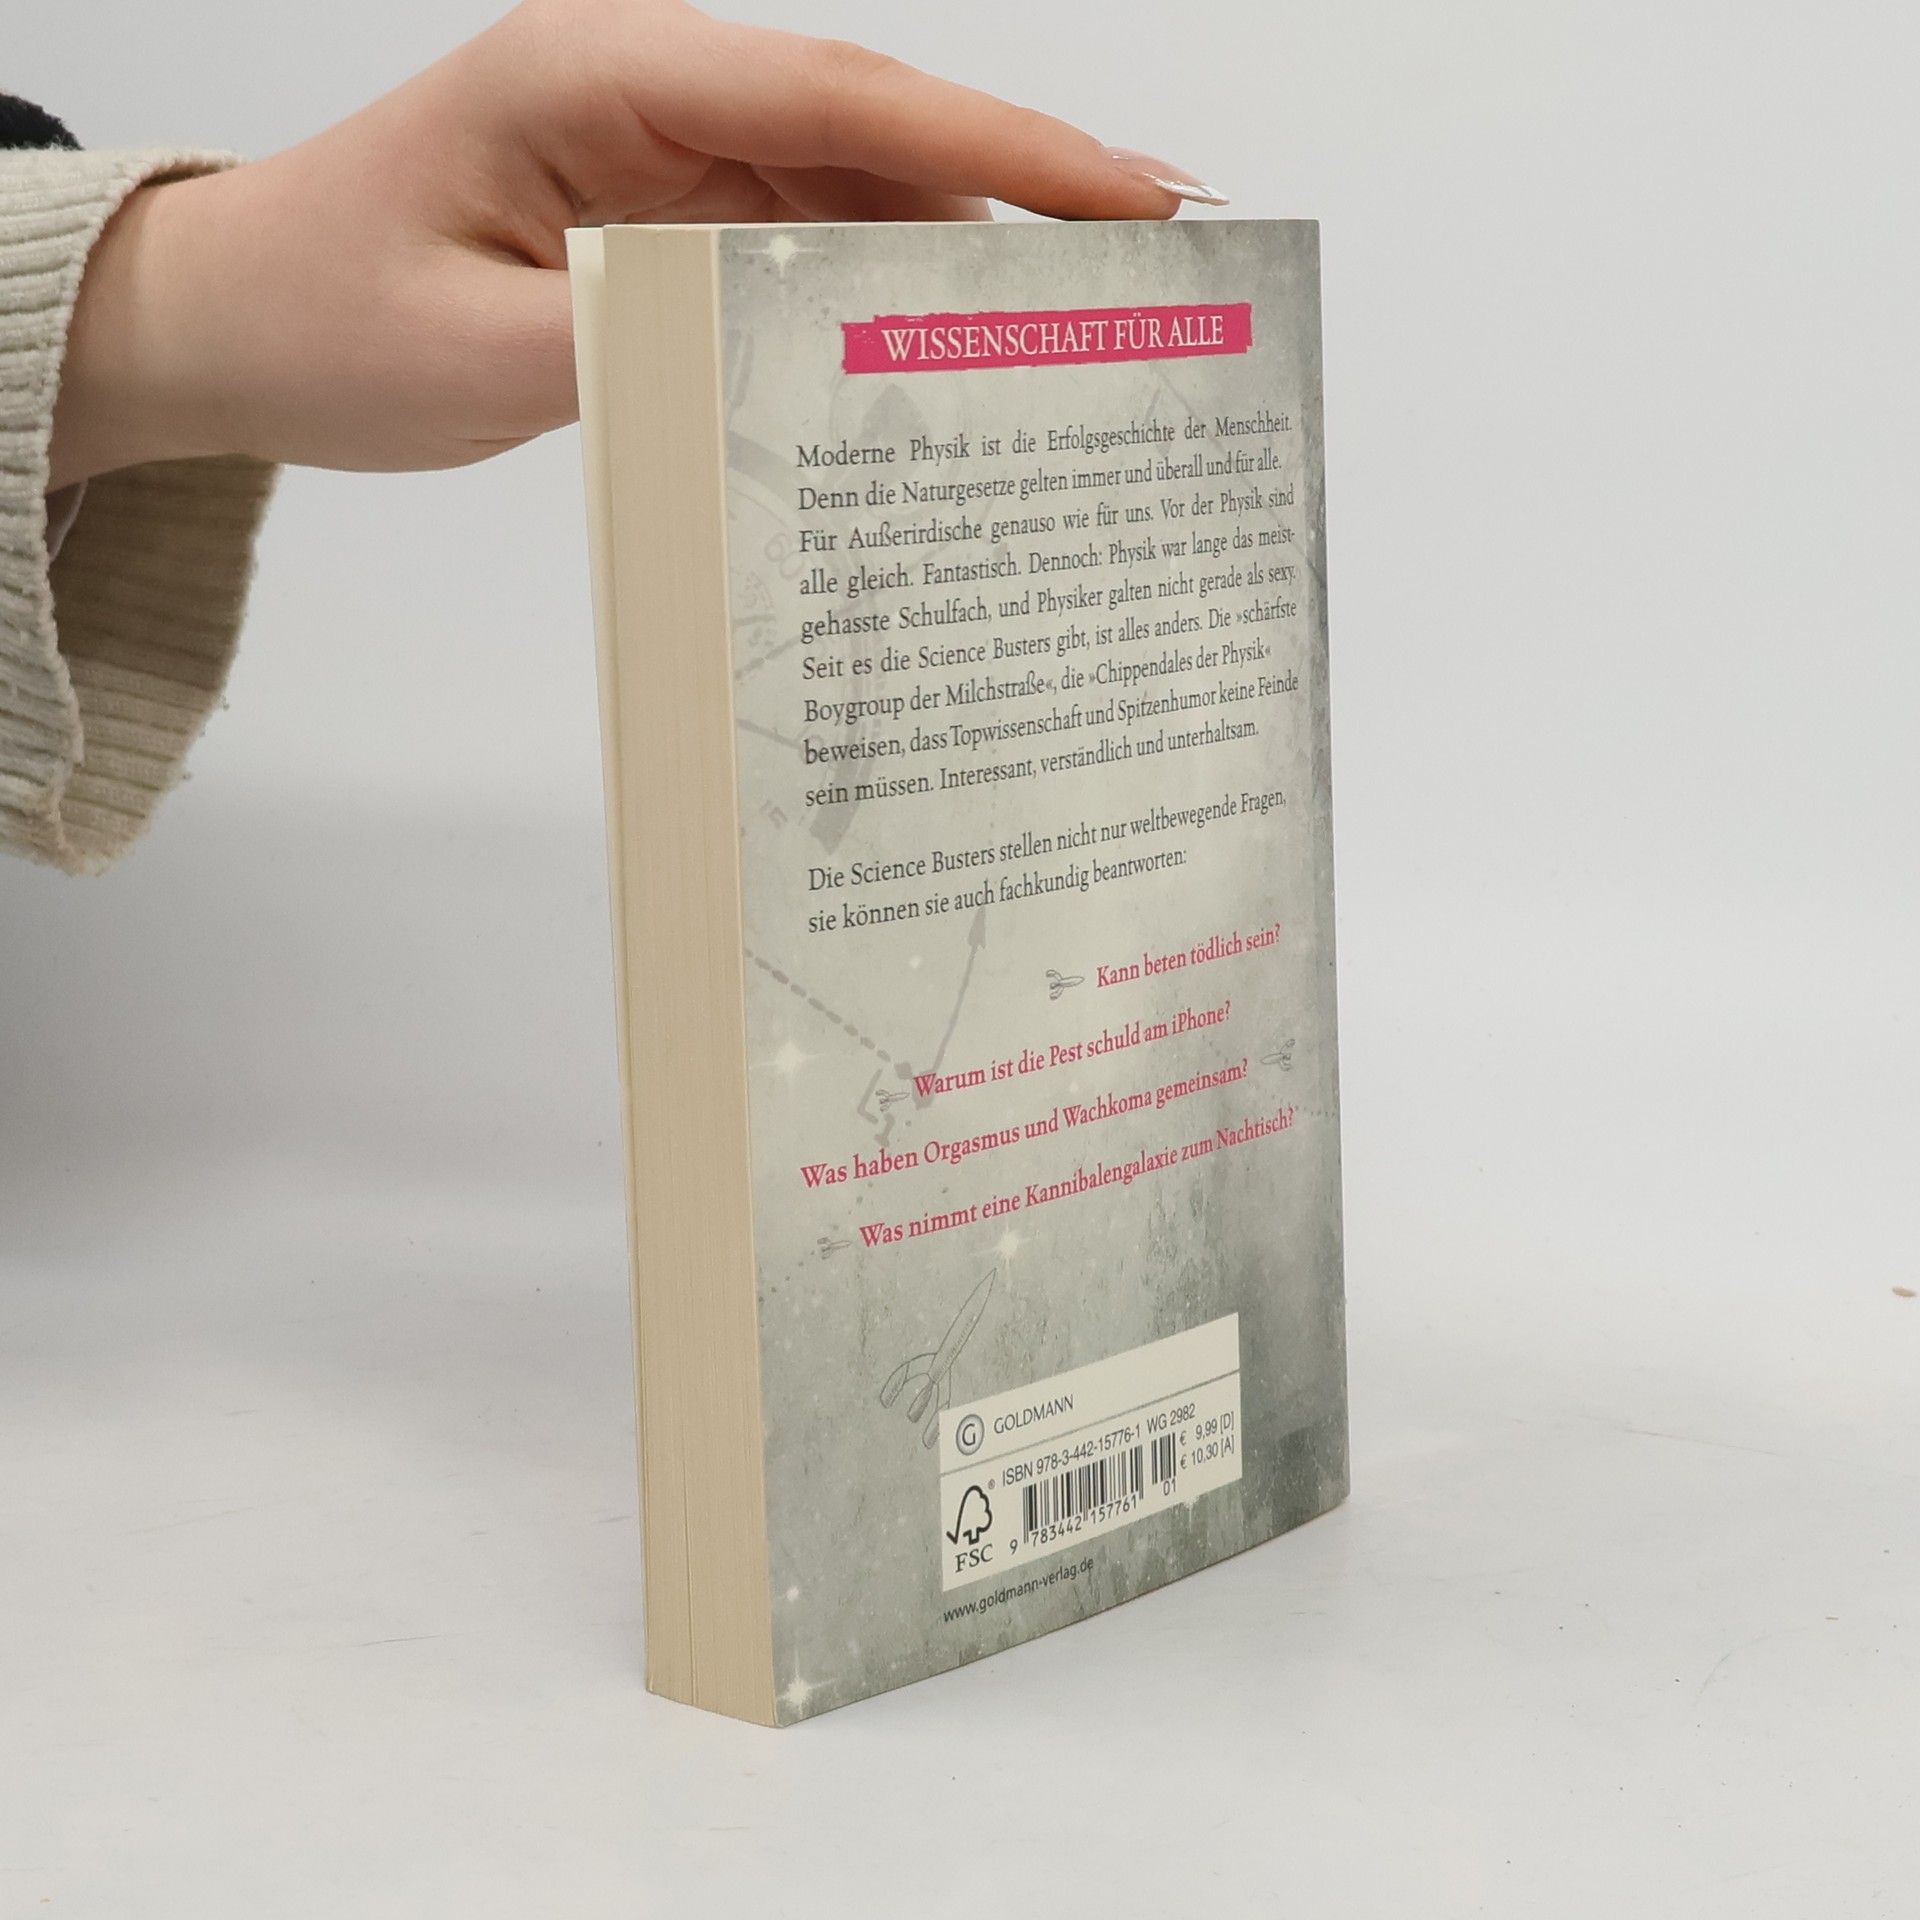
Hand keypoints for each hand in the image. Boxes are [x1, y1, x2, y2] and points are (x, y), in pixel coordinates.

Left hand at [49, 0, 1222, 487]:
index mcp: (601, 74)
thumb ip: (646, 349)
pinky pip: (808, 244)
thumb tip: (804, 361)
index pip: (839, 96)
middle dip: (1025, 192)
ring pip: (859, 187)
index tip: (1128, 191)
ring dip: (967, 250)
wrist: (242, 316)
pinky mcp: (671, 215)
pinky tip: (956, 350)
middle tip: (1160, 268)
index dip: (998, 139)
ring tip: (1085, 327)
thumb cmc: (326, 312)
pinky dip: (887, 293)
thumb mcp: (475, 353)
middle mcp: (655, 92)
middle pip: (880, 130)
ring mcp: (669, 152)